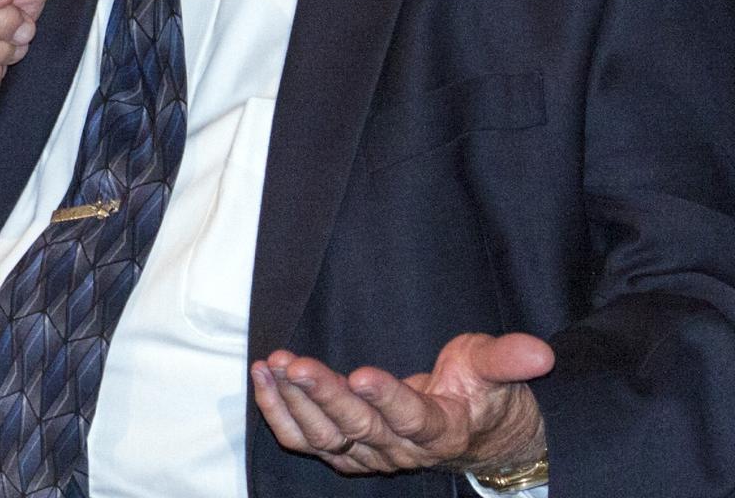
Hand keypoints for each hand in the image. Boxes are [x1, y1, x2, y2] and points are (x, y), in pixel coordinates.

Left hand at [251, 331, 552, 477]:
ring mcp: (369, 454)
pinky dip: (281, 413)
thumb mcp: (495, 366)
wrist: (473, 434)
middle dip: (324, 396)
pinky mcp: (346, 450)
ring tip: (273, 366)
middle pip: (358, 430)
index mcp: (440, 430)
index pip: (412, 419)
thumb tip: (543, 352)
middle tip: (295, 363)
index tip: (362, 374)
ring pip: (326, 439)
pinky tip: (263, 379)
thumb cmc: (481, 391)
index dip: (387, 399)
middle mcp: (400, 449)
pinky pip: (306, 440)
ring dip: (295, 404)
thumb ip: (509, 359)